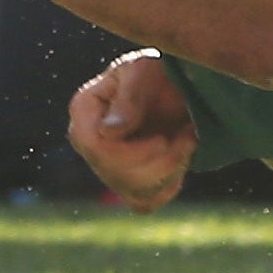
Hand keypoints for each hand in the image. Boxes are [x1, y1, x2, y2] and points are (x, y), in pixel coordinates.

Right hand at [66, 51, 198, 209]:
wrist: (180, 83)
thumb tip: (109, 132)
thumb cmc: (159, 70)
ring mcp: (107, 165)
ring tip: (187, 141)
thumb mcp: (146, 71)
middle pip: (115, 175)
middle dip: (160, 160)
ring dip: (170, 170)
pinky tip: (181, 159)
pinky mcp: (128, 183)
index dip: (131, 152)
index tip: (163, 139)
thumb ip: (130, 98)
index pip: (95, 148)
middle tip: (187, 135)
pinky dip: (169, 186)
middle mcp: (88, 141)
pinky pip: (145, 203)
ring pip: (133, 193)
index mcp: (84, 110)